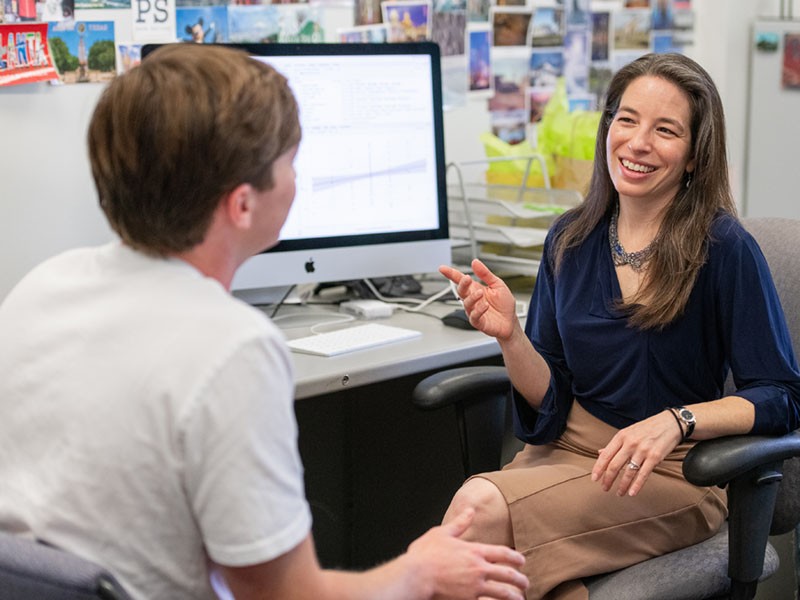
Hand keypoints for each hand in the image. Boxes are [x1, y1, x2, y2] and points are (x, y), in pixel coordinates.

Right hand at [407, 508, 528, 599]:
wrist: (416, 575)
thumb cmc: (425, 554)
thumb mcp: (442, 532)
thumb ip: (459, 523)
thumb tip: (469, 510)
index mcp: (474, 551)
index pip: (502, 553)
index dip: (515, 557)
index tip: (522, 561)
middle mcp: (478, 569)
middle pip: (507, 574)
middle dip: (519, 579)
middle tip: (525, 583)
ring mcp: (475, 586)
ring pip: (502, 592)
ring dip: (514, 595)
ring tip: (520, 598)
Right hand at [439, 259, 518, 339]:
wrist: (511, 322)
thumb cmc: (503, 304)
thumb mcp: (497, 284)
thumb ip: (485, 274)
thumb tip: (475, 262)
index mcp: (475, 289)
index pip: (460, 280)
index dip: (451, 274)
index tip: (443, 269)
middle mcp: (473, 300)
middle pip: (461, 291)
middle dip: (462, 284)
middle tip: (467, 278)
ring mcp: (474, 311)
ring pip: (466, 303)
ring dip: (472, 297)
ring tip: (480, 293)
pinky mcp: (479, 322)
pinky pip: (474, 316)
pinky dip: (478, 310)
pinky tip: (485, 305)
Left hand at [591, 410, 682, 496]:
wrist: (671, 423)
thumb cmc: (648, 428)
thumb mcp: (628, 432)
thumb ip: (615, 444)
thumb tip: (600, 453)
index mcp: (621, 436)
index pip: (606, 455)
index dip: (598, 468)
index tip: (594, 478)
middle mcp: (630, 443)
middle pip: (614, 465)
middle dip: (608, 479)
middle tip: (604, 488)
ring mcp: (643, 450)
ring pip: (628, 472)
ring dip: (622, 485)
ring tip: (619, 493)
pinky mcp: (655, 457)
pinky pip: (643, 474)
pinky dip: (636, 485)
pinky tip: (632, 493)